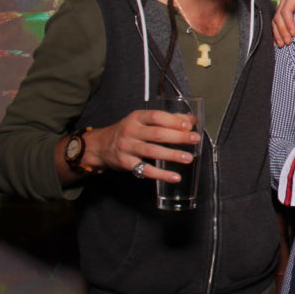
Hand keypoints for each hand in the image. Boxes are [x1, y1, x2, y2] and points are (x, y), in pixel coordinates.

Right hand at [79, 108, 200, 182]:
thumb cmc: (128, 131)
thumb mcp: (143, 120)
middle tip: (195, 140)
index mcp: (137, 118)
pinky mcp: (125, 163)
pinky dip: (160, 174)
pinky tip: (174, 177)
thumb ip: (167, 119)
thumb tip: (192, 120)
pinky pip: (145, 169)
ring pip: (152, 151)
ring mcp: (127, 148)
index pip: (156, 116)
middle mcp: (131, 131)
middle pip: (157, 134)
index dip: (173, 121)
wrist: (100, 146)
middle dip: (178, 137)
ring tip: (188, 158)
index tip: (189, 126)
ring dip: (172, 155)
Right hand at [272, 0, 294, 46]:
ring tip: (282, 44)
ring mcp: (282, 7)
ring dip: (278, 34)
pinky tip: (278, 41)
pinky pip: (275, 23)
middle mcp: (284, 1)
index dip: (288, 23)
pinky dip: (276, 33)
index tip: (293, 33)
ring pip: (275, 21)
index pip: (286, 10)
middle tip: (288, 42)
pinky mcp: (281, 13)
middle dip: (282, 31)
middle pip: (278, 17)